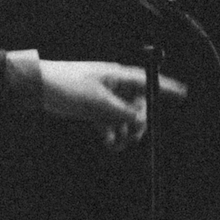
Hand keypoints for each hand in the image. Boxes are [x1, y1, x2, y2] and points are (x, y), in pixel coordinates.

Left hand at [39, 58, 181, 147]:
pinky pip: (108, 122)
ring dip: (123, 131)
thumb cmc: (67, 85)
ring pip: (122, 116)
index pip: (148, 81)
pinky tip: (108, 142)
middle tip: (134, 136)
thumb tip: (141, 120)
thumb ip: (121, 112)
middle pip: (137, 104)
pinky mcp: (91, 108)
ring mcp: (102, 97)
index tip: (183, 94)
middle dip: (138, 122)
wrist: (37, 87)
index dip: (166, 88)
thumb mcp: (98, 102)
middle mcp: (113, 85)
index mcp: (117, 76)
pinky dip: (110, 133)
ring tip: (117, 144)